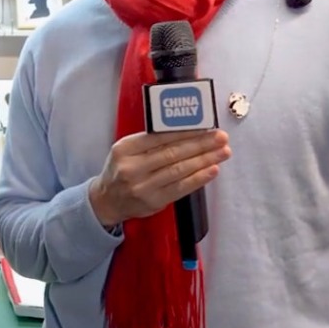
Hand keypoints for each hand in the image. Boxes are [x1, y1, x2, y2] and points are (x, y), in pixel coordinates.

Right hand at [88, 130, 230, 227]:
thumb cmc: (121, 170)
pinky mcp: (153, 201)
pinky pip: (181, 188)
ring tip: (222, 152)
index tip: (206, 126)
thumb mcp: (126, 150)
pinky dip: (198, 178)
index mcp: (125, 148)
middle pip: (172, 153)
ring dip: (204, 160)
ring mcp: (143, 186)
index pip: (160, 137)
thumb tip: (186, 131)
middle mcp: (133, 167)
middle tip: (221, 137)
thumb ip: (150, 142)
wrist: (106, 200)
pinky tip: (212, 170)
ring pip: (179, 170)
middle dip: (201, 144)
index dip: (186, 131)